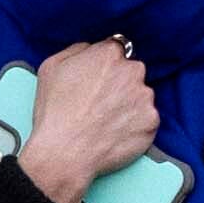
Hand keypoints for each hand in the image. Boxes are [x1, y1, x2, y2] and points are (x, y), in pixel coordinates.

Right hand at [12, 35, 162, 202]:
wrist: (64, 153)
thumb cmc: (54, 112)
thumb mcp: (51, 67)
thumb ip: (77, 50)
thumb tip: (91, 48)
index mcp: (108, 54)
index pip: (116, 51)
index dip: (106, 66)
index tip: (100, 79)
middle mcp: (132, 71)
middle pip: (131, 72)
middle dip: (120, 84)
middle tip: (101, 104)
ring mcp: (145, 97)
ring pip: (141, 96)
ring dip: (130, 105)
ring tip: (107, 122)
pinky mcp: (151, 122)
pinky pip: (147, 120)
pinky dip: (136, 126)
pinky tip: (116, 134)